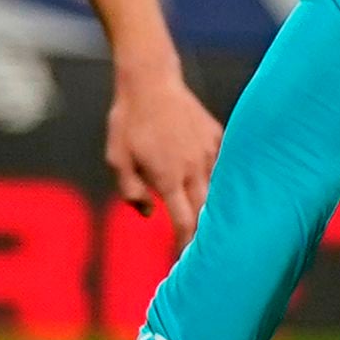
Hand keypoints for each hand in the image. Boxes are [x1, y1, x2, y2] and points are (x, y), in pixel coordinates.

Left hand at [106, 66, 219, 234]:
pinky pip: (222, 165)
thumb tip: (149, 213)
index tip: (186, 259)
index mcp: (168, 177)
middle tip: (205, 250)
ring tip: (218, 222)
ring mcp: (208, 152)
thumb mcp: (117, 159)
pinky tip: (217, 185)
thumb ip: (131, 191)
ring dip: (216, 206)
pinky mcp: (216, 137)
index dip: (186, 245)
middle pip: (207, 211)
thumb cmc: (129, 122)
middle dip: (206, 233)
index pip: (185, 222)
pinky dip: (219, 178)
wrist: (151, 81)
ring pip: (218, 189)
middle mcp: (193, 168)